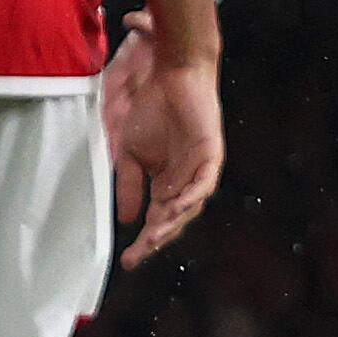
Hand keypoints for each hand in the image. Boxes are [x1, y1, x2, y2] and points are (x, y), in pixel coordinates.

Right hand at [98, 13, 224, 265]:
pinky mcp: (211, 153)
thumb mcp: (130, 154)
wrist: (170, 76)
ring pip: (190, 206)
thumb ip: (130, 185)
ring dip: (172, 223)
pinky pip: (204, 183)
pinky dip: (190, 197)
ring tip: (153, 239)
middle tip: (138, 255)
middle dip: (157, 239)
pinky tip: (174, 209)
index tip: (127, 261)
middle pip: (174, 219)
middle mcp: (186, 180)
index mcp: (167, 183)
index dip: (144, 241)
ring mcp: (200, 168)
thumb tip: (126, 220)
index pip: (158, 219)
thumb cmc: (151, 111)